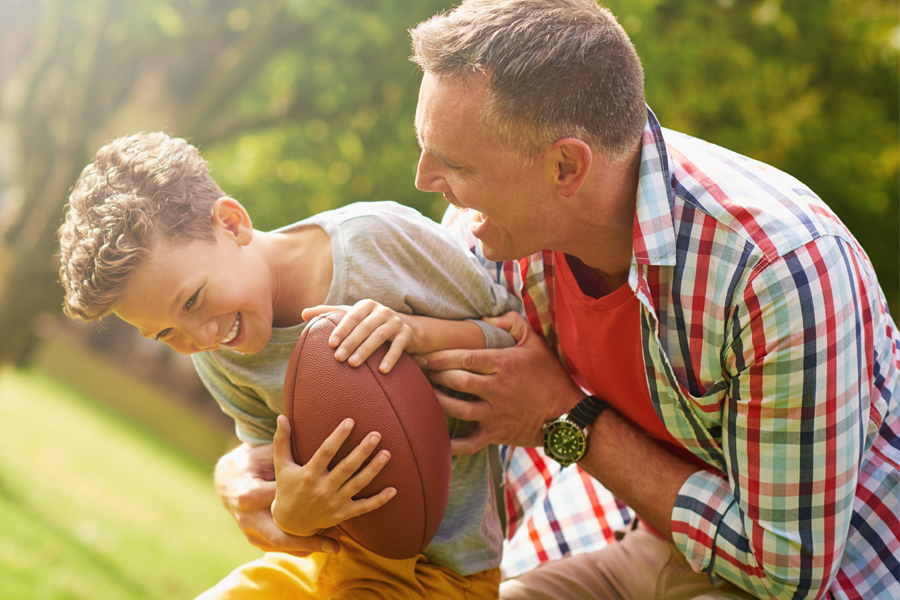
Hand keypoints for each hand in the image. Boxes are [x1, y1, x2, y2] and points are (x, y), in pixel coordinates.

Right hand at [214, 442, 340, 555]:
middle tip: (334, 536)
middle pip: (282, 532)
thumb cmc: (250, 468)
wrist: (229, 486)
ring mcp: (255, 533)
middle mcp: (251, 519)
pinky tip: (330, 550)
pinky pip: (287, 548)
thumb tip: (287, 419)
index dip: (300, 497)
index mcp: (250, 495)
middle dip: (309, 536)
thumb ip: (277, 443)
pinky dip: (307, 549)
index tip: (323, 497)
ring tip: (336, 547)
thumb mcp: (259, 456)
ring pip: (286, 545)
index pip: (277, 499)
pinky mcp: (261, 540)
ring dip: (312, 545)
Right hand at [271, 415, 395, 536]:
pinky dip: (379, 500)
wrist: (289, 523)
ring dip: (373, 469)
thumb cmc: (287, 488)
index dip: (338, 437)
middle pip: (346, 467)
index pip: (325, 452)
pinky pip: (364, 507)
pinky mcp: (343, 514)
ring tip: (387, 454)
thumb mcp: (282, 466)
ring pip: (358, 484)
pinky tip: (393, 489)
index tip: (350, 421)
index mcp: (309, 475)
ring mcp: (334, 503)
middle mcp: (322, 489)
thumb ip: (282, 441)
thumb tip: (281, 416)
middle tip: (376, 434)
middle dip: (362, 451)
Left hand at [302, 300, 413, 372]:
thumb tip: (303, 313)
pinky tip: (382, 370)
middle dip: (351, 343)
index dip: (342, 329)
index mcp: (367, 305)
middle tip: (338, 358)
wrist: (406, 329)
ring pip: (379, 336)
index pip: (352, 315)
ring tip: (353, 364)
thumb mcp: (353, 316)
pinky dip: (390, 358)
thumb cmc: (371, 323)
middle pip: (365, 327)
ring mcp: (396, 322)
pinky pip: (398, 347)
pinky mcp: (407, 335)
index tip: (331, 343)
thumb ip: (330, 313)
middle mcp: (382, 311)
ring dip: (366, 350)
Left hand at [413, 311, 583, 454]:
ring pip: (457, 409)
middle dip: (433, 376)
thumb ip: (512, 322)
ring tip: (420, 395)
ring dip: (436, 402)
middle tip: (416, 372)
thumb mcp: (535, 342)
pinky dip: (451, 445)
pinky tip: (435, 439)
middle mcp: (496, 389)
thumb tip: (487, 316)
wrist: (568, 414)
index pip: (464, 358)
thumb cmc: (550, 376)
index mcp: (503, 364)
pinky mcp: (496, 434)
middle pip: (455, 381)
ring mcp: (495, 414)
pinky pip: (469, 443)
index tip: (424, 356)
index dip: (440, 357)